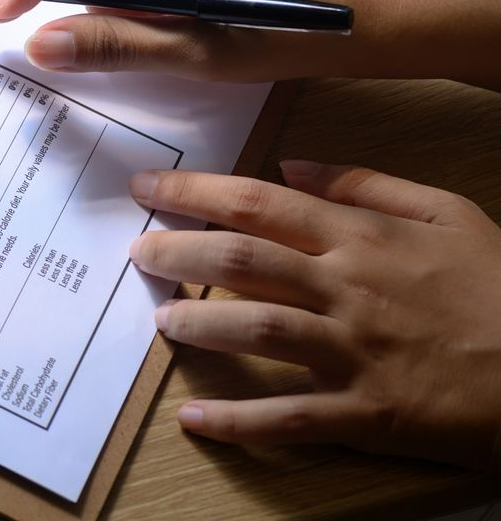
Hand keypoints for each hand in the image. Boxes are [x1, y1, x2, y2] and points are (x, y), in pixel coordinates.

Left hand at [130, 161, 500, 469]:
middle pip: (242, 260)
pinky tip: (194, 420)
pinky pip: (291, 418)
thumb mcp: (448, 213)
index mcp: (363, 238)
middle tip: (137, 251)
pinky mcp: (370, 413)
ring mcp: (357, 352)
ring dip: (199, 325)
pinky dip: (238, 421)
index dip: (193, 194)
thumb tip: (292, 165)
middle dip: (178, 252)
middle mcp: (349, 289)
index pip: (258, 203)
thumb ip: (367, 183)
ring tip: (159, 321)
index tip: (147, 188)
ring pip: (259, 329)